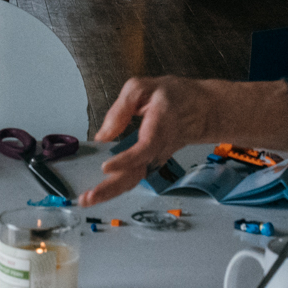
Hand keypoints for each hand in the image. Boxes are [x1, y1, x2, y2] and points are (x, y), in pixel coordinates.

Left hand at [80, 77, 287, 206]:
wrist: (202, 111)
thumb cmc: (174, 97)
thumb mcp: (144, 87)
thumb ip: (121, 109)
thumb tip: (103, 136)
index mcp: (159, 127)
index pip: (144, 148)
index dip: (126, 160)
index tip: (105, 167)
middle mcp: (158, 149)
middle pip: (136, 174)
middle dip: (111, 188)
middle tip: (87, 197)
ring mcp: (155, 160)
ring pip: (133, 181)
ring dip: (109, 193)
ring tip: (85, 200)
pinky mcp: (150, 163)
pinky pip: (132, 178)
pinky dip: (114, 187)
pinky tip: (96, 192)